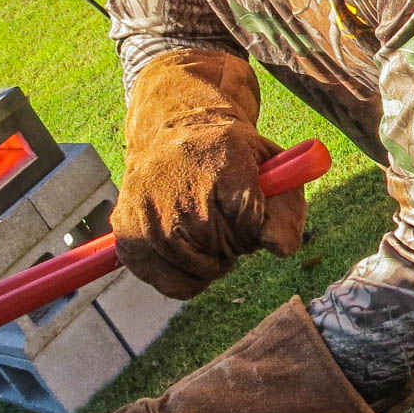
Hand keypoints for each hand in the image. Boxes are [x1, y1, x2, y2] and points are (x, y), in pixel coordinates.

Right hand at [112, 49, 306, 298]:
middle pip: (224, 249)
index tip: (249, 202)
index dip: (259, 224)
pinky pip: (171, 282)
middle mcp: (172, 183)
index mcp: (218, 157)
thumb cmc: (230, 155)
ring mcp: (144, 211)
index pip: (249, 222)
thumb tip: (278, 247)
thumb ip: (286, 207)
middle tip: (225, 213)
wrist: (174, 130)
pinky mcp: (126, 234)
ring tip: (206, 227)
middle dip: (236, 242)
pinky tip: (187, 247)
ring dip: (212, 261)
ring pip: (199, 270)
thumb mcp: (269, 165)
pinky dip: (187, 276)